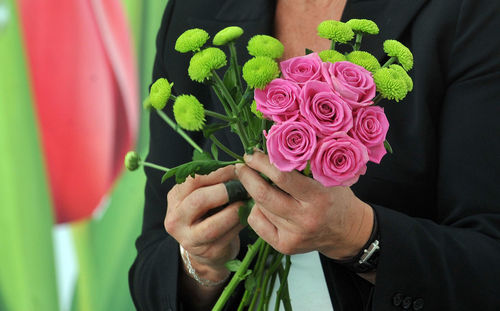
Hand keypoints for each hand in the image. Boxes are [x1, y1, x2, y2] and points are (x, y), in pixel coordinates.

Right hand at [164, 165, 244, 281]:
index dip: (217, 173)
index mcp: (175, 199)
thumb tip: (240, 168)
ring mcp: (189, 240)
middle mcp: (175, 220)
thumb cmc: (208, 214)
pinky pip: (227, 236)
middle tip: (243, 185)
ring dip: (235, 210)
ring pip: (213, 225)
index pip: (192, 181)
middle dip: (224, 191)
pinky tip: (248, 215)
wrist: (205, 249)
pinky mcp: (208, 253)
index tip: (236, 169)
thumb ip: (214, 182)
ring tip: (247, 201)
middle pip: (198, 201)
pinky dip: (240, 223)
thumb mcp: (203, 195)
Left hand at [235, 151, 373, 259]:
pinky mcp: (285, 246)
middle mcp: (305, 218)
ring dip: (253, 192)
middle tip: (242, 166)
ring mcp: (294, 235)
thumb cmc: (336, 198)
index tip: (252, 154)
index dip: (261, 163)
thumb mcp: (329, 176)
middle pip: (263, 194)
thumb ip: (306, 161)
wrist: (347, 232)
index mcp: (319, 196)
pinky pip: (257, 223)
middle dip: (247, 177)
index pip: (282, 176)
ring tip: (256, 182)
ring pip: (259, 207)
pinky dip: (256, 210)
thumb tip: (274, 141)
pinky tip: (265, 205)